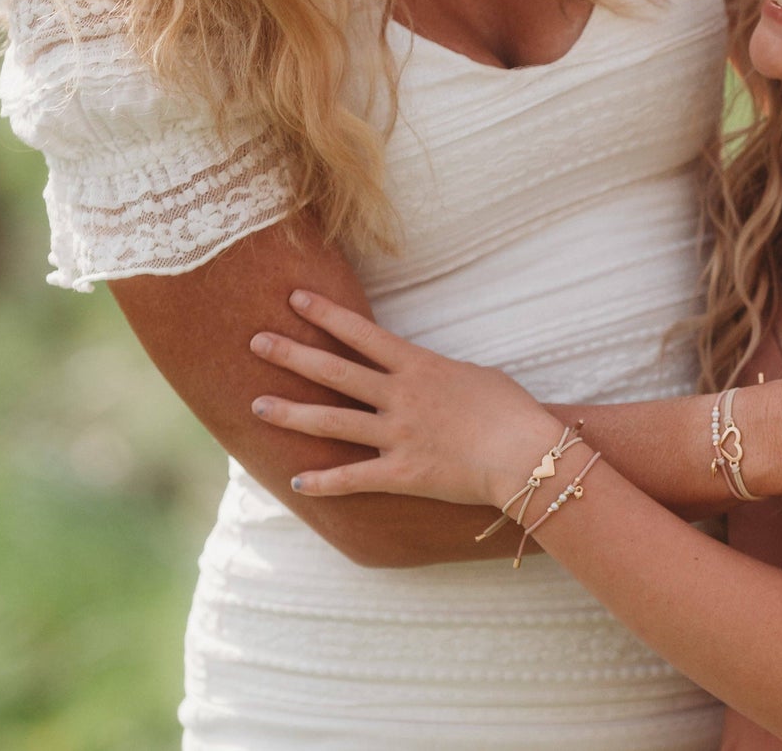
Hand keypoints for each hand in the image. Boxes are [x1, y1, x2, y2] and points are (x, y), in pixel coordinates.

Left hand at [248, 290, 555, 505]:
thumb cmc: (511, 409)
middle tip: (255, 342)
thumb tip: (425, 373)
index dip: (326, 315)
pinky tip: (297, 483)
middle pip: (335, 372)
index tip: (295, 298)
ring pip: (332, 422)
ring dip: (291, 414)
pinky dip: (325, 482)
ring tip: (256, 405)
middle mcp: (400, 396)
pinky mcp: (402, 474)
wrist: (526, 453)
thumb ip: (440, 373)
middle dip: (292, 355)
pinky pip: (354, 478)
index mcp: (419, 366)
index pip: (362, 333)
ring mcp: (398, 435)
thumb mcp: (475, 376)